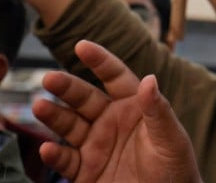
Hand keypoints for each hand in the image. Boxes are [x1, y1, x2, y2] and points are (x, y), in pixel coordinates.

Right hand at [32, 40, 200, 182]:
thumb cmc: (176, 167)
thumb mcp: (170, 137)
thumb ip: (158, 110)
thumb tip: (149, 79)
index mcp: (133, 105)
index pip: (114, 77)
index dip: (100, 60)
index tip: (82, 45)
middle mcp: (110, 121)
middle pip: (85, 98)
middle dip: (67, 87)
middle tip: (49, 78)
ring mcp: (96, 145)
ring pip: (69, 125)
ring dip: (54, 115)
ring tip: (40, 106)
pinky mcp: (85, 172)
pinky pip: (66, 160)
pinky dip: (55, 154)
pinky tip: (48, 147)